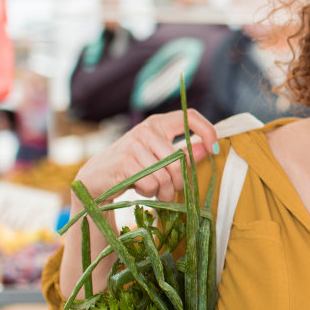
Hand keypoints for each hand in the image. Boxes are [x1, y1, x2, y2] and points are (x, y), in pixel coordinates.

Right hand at [72, 109, 218, 205]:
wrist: (96, 179)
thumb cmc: (133, 168)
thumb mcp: (158, 157)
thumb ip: (183, 152)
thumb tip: (207, 148)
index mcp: (157, 123)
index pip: (189, 116)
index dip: (207, 130)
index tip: (213, 148)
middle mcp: (146, 130)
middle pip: (180, 160)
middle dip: (179, 182)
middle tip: (171, 190)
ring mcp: (134, 145)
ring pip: (166, 176)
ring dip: (164, 191)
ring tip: (153, 191)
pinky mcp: (125, 163)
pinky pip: (152, 184)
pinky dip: (149, 193)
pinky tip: (139, 189)